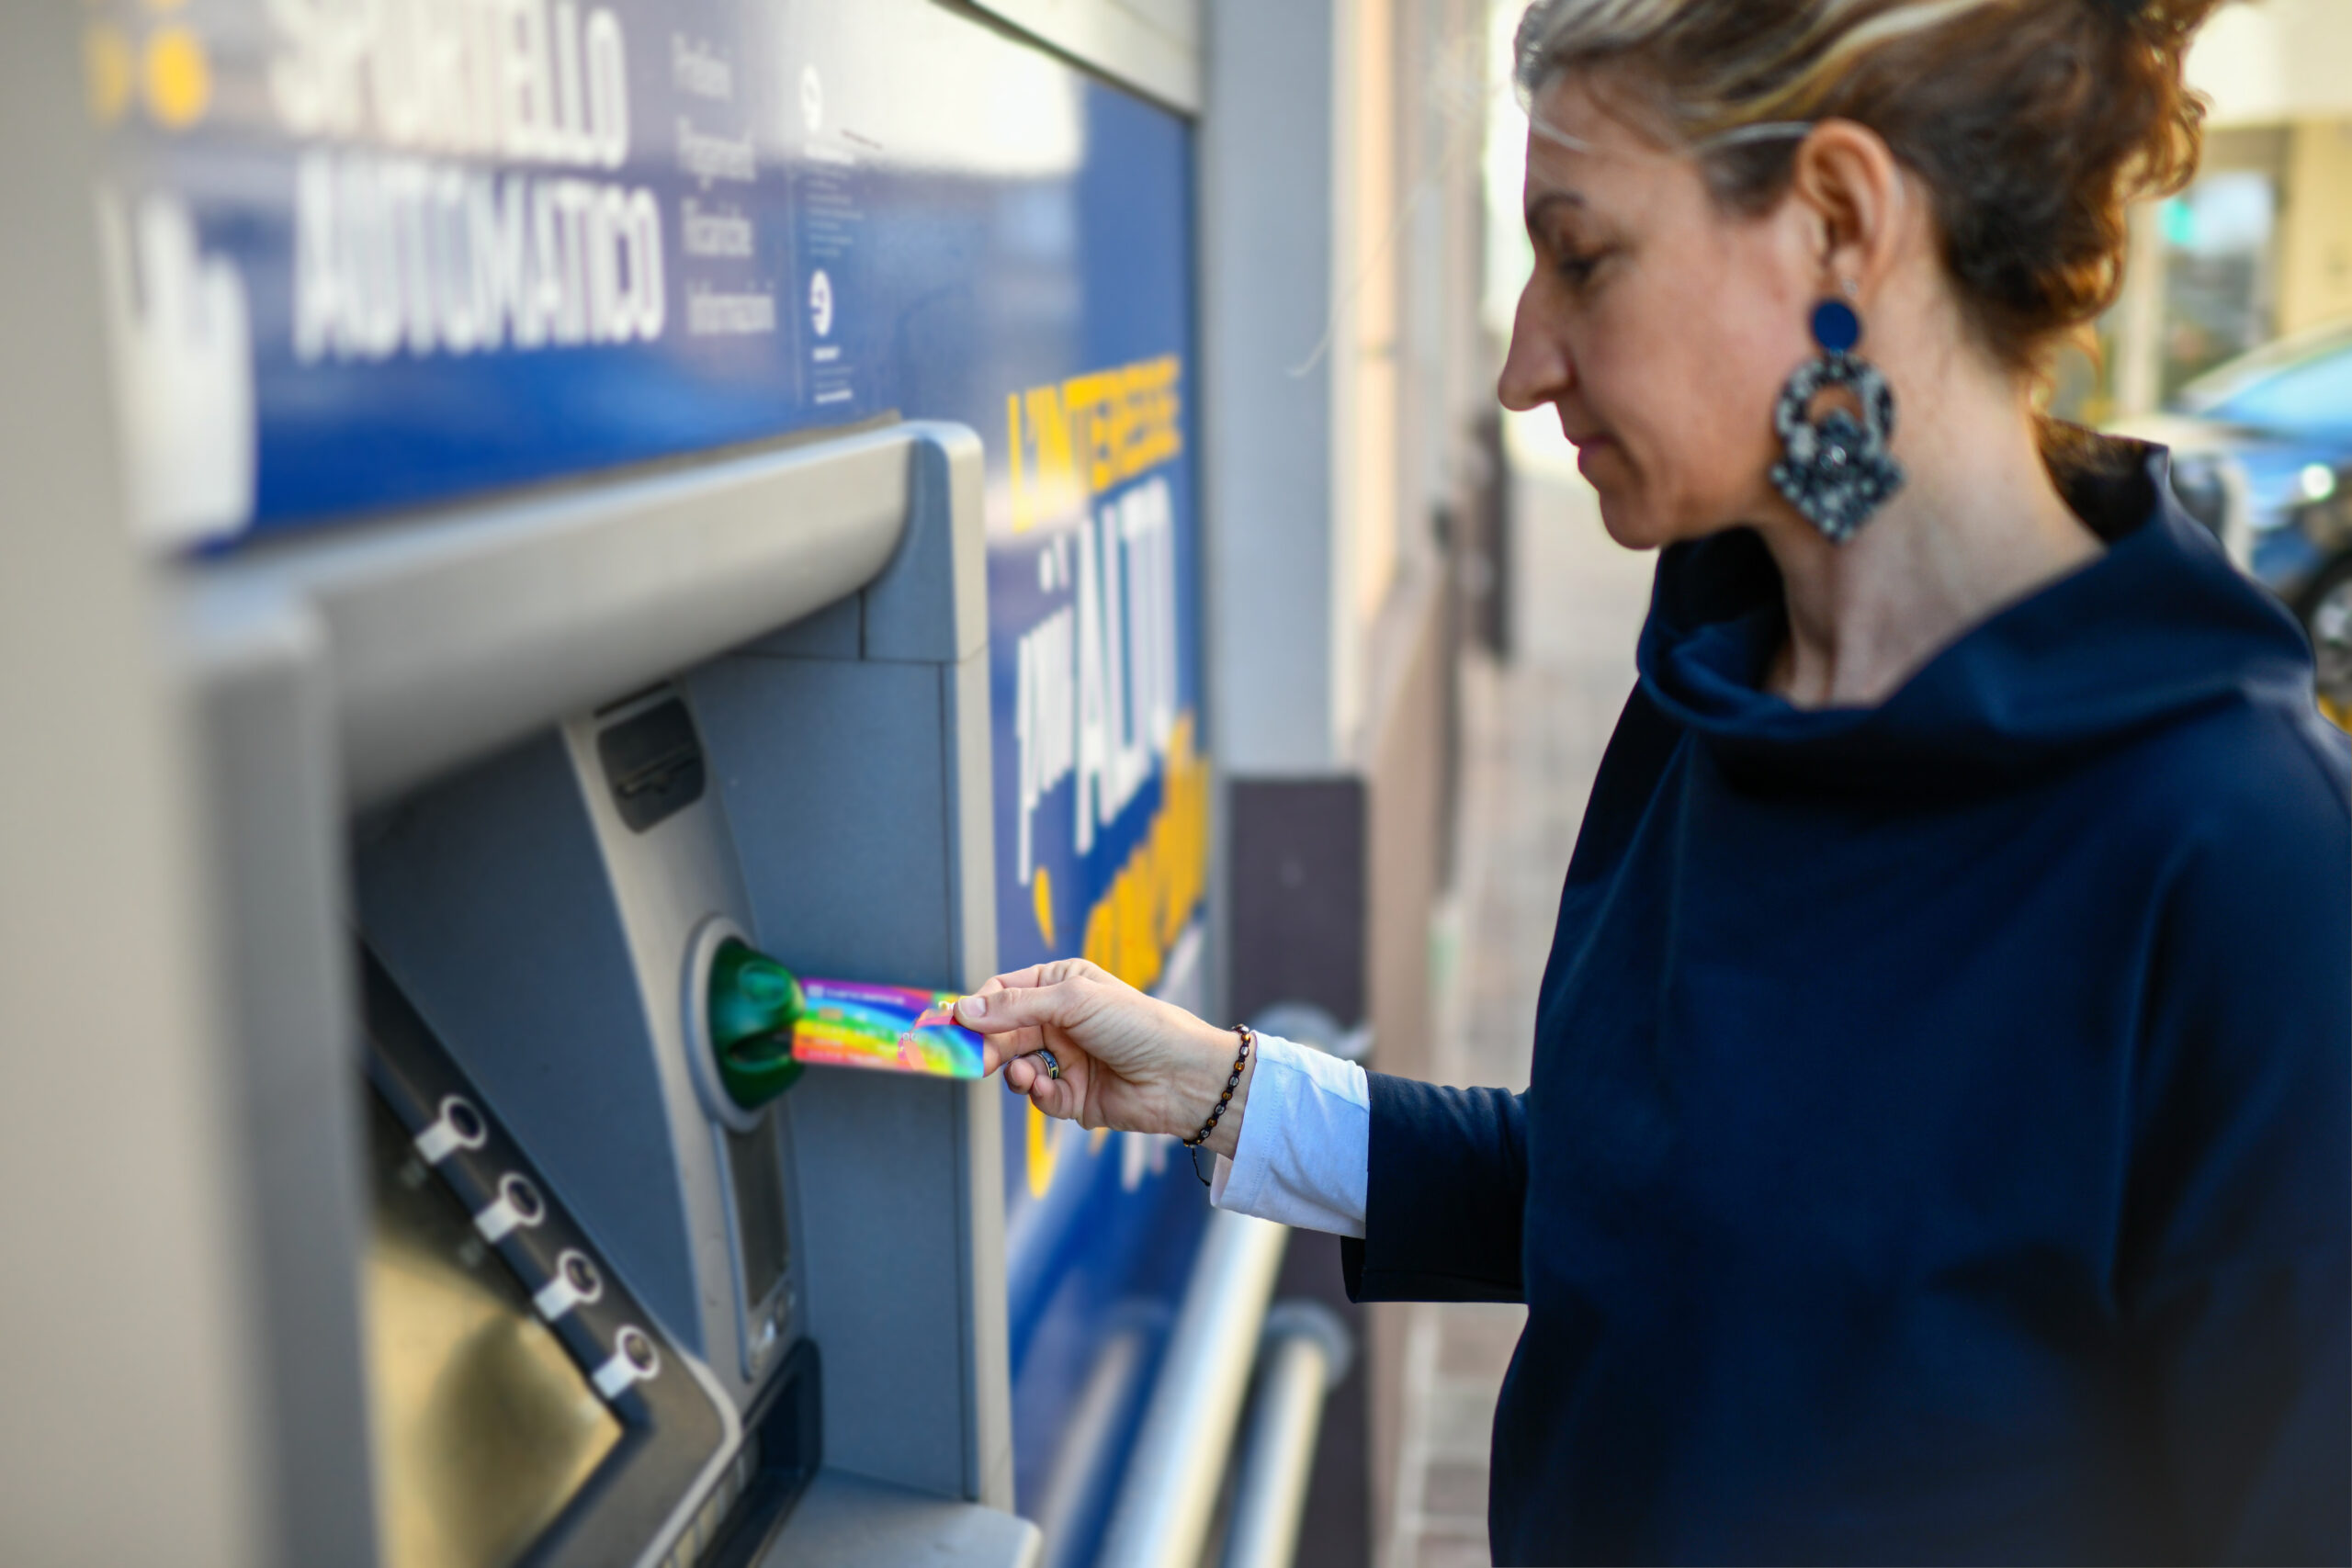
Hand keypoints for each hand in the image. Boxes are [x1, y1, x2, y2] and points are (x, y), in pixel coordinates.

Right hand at [955, 959, 1256, 1158]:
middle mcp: (1060, 1021)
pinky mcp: (1072, 1097)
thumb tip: (963, 1009)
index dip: (975, 1009)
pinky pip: (1038, 1097)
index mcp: (1060, 986)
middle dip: (987, 1047)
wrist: (1181, 1076)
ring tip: (1022, 1075)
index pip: (1001, 993)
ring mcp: (1066, 1060)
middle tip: (967, 1060)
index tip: (950, 1025)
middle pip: (1002, 1033)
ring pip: (1015, 1067)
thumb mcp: (1073, 1001)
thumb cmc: (1137, 1024)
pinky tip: (1047, 1089)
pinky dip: (1037, 1094)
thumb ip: (1014, 1006)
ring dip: (1013, 1072)